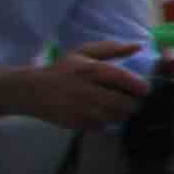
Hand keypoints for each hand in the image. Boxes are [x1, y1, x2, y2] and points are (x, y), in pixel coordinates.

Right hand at [6, 41, 153, 136]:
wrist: (31, 90)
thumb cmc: (63, 70)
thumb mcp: (83, 53)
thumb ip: (112, 49)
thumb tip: (139, 46)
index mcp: (92, 70)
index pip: (126, 80)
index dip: (140, 87)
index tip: (142, 90)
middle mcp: (88, 90)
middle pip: (125, 104)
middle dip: (132, 103)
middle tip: (128, 101)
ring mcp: (81, 109)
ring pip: (116, 117)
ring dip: (120, 114)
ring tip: (112, 107)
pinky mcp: (75, 123)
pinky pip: (102, 127)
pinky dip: (104, 123)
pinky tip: (96, 114)